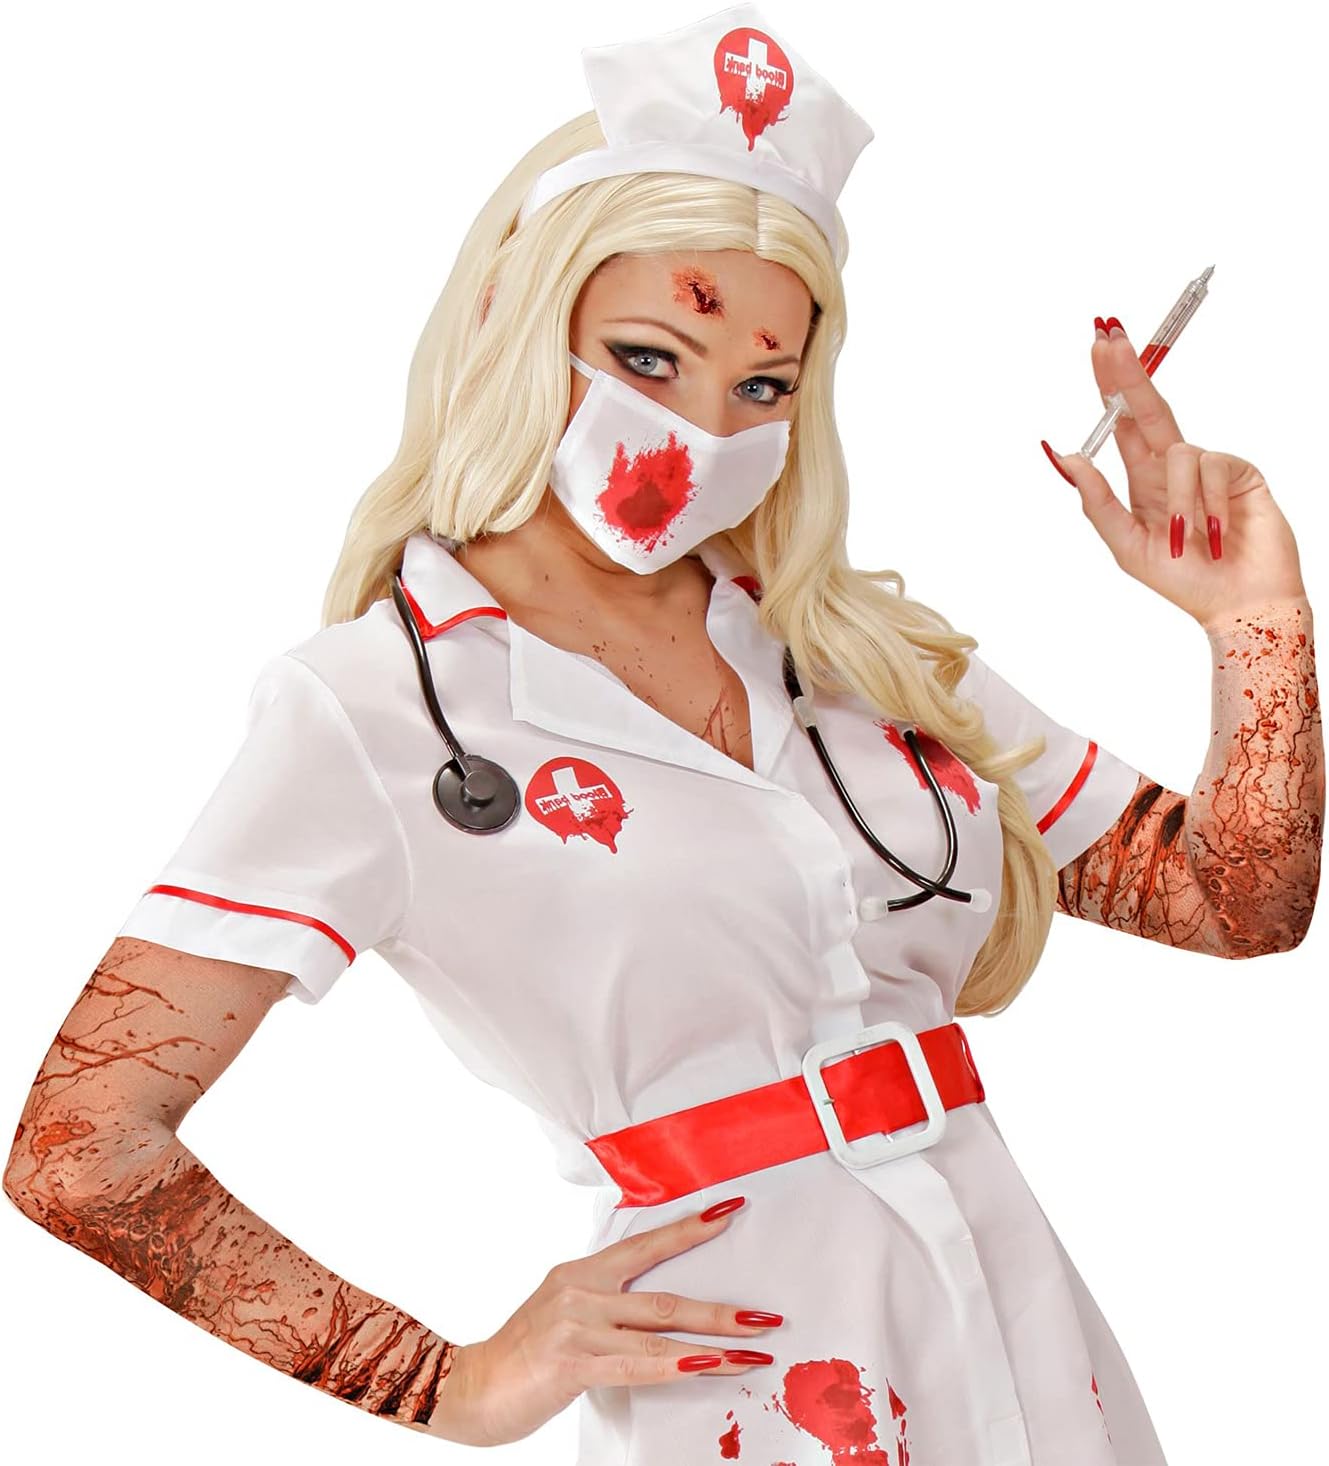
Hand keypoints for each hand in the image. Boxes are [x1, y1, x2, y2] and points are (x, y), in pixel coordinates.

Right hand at [425, 1200, 781, 1446]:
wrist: (469, 1387)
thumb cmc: (518, 1357)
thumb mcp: (560, 1314)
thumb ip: (602, 1307)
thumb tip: (652, 1314)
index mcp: (581, 1273)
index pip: (646, 1244)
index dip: (690, 1229)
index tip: (730, 1211)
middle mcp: (582, 1290)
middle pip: (665, 1293)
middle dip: (722, 1306)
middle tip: (766, 1315)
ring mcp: (578, 1323)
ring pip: (661, 1328)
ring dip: (715, 1340)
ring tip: (754, 1348)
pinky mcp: (574, 1359)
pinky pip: (638, 1362)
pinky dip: (677, 1364)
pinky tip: (706, 1364)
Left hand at [1043, 323, 1307, 630]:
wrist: (1237, 603)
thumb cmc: (1182, 580)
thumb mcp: (1126, 544)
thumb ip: (1097, 501)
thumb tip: (1067, 457)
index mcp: (1143, 479)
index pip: (1122, 422)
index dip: (1111, 385)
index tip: (1099, 346)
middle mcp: (1174, 466)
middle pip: (1148, 408)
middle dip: (1129, 373)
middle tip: (1110, 336)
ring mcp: (1209, 465)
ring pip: (1177, 451)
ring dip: (1176, 501)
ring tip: (1183, 539)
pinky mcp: (1239, 470)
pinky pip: (1212, 468)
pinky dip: (1207, 504)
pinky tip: (1215, 531)